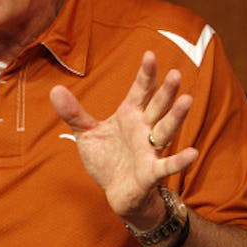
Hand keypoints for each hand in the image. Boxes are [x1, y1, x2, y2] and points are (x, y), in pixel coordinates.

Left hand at [49, 51, 198, 227]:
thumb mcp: (87, 133)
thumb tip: (54, 89)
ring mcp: (150, 150)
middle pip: (158, 107)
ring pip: (166, 130)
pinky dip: (179, 160)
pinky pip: (167, 165)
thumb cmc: (107, 159)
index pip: (140, 91)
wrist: (116, 192)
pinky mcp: (151, 172)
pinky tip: (192, 153)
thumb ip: (74, 112)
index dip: (146, 74)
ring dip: (176, 116)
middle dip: (166, 91)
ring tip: (187, 100)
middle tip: (176, 73)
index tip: (150, 54)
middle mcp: (144, 129)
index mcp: (130, 116)